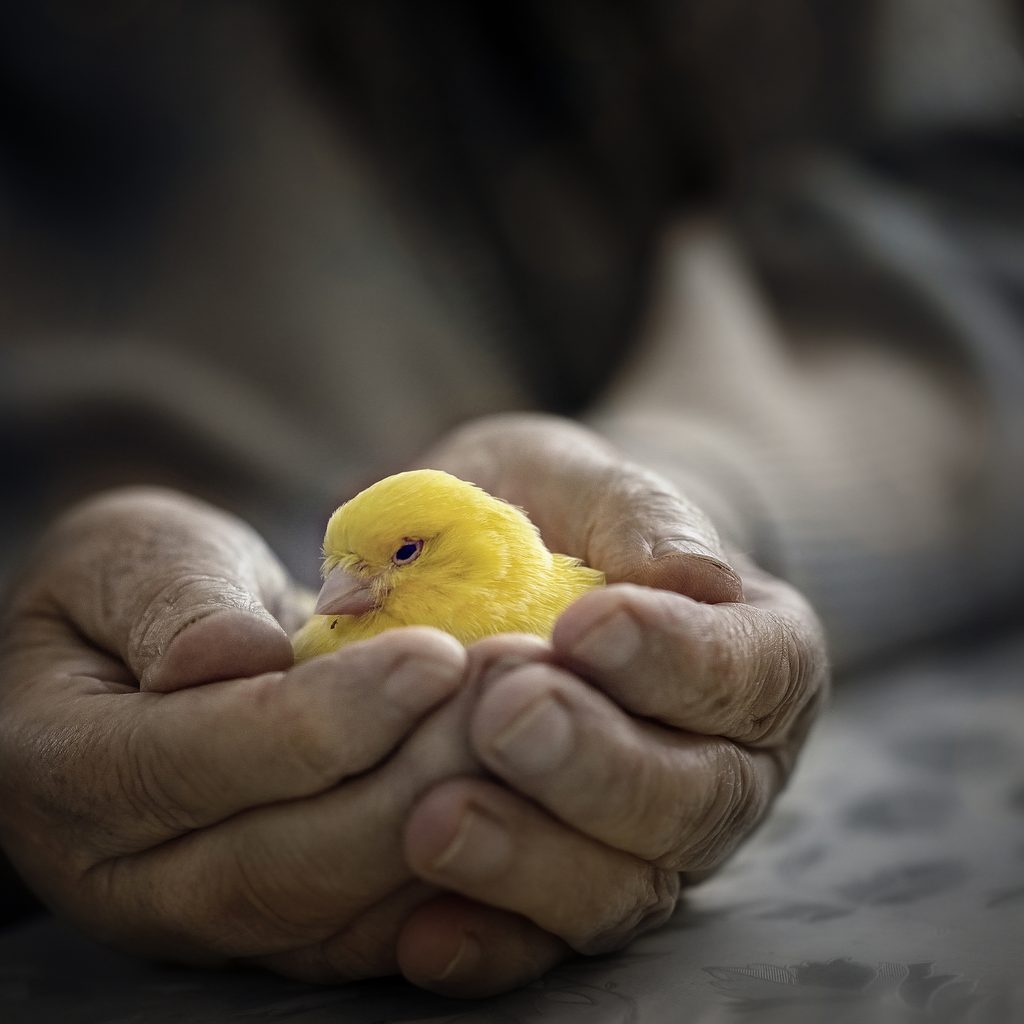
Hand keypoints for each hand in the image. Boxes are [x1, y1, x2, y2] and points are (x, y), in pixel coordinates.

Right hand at [0, 487, 482, 979]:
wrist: (152, 655)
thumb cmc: (135, 588)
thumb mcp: (126, 559)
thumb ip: (171, 603)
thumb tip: (226, 659)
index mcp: (63, 768)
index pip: (193, 763)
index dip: (320, 720)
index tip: (433, 656)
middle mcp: (131, 872)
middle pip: (281, 866)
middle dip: (413, 784)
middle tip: (515, 696)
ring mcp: (212, 915)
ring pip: (341, 915)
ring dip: (455, 830)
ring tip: (538, 732)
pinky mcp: (284, 924)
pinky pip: (377, 933)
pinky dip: (462, 883)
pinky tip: (530, 802)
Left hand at [396, 414, 828, 994]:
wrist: (513, 571)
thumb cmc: (560, 515)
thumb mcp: (590, 481)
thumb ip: (637, 512)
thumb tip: (692, 572)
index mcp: (754, 658)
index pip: (750, 674)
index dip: (676, 659)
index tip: (585, 622)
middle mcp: (722, 765)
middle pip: (692, 800)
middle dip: (597, 762)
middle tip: (504, 710)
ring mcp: (647, 842)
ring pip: (623, 886)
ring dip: (533, 860)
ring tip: (437, 820)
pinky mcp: (565, 891)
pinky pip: (541, 942)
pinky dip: (486, 944)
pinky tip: (418, 936)